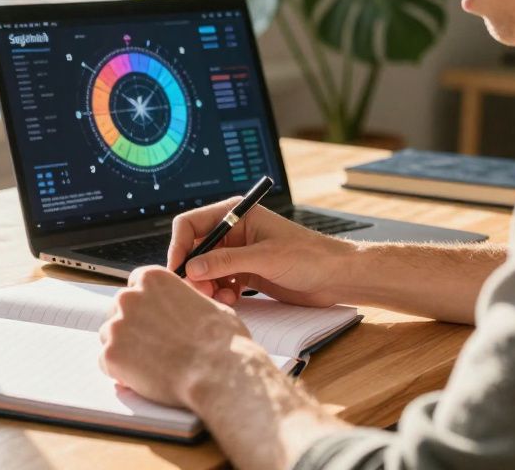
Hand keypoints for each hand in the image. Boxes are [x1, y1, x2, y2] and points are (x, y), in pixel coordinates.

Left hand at [98, 266, 259, 406]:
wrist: (219, 372)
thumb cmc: (221, 342)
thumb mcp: (207, 305)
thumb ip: (182, 302)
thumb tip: (183, 311)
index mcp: (153, 279)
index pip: (135, 284)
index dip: (143, 304)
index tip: (149, 317)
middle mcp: (130, 297)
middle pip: (119, 311)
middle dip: (132, 327)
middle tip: (152, 346)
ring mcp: (117, 326)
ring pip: (110, 337)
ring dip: (125, 349)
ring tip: (151, 364)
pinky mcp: (111, 355)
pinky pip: (107, 363)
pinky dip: (121, 372)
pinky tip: (144, 378)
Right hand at [168, 197, 356, 307]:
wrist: (336, 277)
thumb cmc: (309, 256)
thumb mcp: (265, 257)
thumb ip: (227, 262)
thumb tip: (192, 267)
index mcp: (236, 214)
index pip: (191, 225)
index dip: (180, 246)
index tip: (178, 270)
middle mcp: (233, 232)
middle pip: (196, 250)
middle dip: (194, 272)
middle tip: (201, 292)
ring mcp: (238, 253)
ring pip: (206, 269)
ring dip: (208, 286)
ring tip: (221, 298)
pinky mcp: (245, 273)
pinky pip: (219, 282)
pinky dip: (220, 293)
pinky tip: (232, 300)